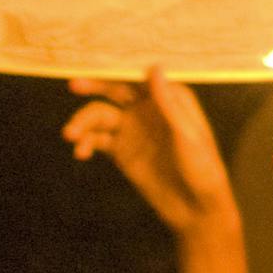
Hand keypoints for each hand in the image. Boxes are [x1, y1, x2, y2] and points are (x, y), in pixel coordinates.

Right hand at [62, 67, 236, 235]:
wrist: (195, 209)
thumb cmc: (202, 168)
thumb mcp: (187, 135)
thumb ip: (168, 104)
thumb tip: (153, 67)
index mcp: (169, 97)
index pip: (138, 76)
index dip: (117, 68)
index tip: (96, 63)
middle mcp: (148, 109)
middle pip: (115, 90)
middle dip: (94, 86)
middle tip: (73, 85)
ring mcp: (133, 130)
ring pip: (101, 116)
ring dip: (84, 121)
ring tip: (70, 134)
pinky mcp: (122, 152)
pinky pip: (98, 141)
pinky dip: (86, 143)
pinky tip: (81, 152)